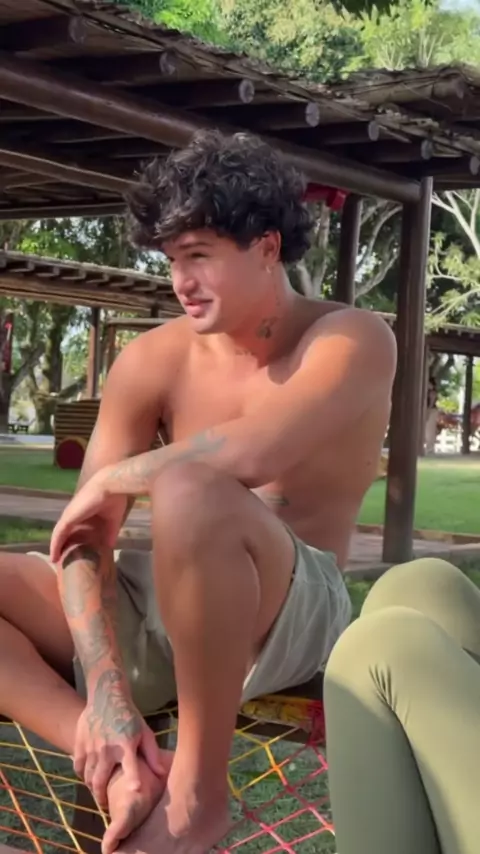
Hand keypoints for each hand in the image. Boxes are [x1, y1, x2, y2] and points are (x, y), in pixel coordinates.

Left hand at [50, 471, 126, 562]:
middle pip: (64, 532)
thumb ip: (110, 533)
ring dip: (56, 547)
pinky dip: (55, 546)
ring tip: (56, 561)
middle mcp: (73, 514)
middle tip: (63, 559)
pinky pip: (58, 535)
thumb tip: (110, 546)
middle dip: (63, 545)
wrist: (111, 486)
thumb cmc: (113, 499)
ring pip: (59, 535)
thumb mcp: (112, 520)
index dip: (73, 540)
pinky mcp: (67, 518)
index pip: (74, 529)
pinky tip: (54, 557)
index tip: (74, 552)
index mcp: (83, 513)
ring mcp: (69, 516)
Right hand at [75, 692, 163, 807]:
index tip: (135, 791)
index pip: (131, 766)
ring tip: (98, 791)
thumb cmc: (129, 716)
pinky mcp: (79, 743)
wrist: (107, 696)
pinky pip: (78, 767)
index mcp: (126, 744)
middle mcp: (107, 748)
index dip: (133, 779)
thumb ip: (153, 754)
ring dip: (92, 787)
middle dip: (102, 797)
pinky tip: (89, 776)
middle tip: (106, 804)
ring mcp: (90, 746)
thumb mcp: (145, 732)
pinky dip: (82, 775)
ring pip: (87, 777)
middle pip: (100, 781)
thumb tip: (162, 774)